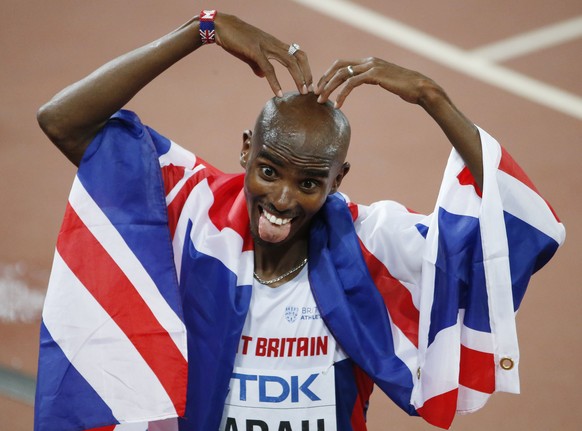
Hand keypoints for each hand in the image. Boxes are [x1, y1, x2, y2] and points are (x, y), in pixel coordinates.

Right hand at [215, 13, 312, 96]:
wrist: (221, 26)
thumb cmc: (235, 39)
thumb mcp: (250, 53)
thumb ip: (258, 65)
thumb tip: (262, 75)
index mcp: (275, 44)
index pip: (297, 54)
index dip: (305, 67)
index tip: (308, 82)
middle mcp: (274, 44)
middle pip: (299, 57)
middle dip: (307, 74)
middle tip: (311, 90)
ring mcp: (266, 47)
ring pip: (289, 62)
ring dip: (299, 78)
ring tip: (302, 92)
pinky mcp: (255, 51)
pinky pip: (269, 69)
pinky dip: (275, 83)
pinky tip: (279, 93)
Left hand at [315, 57, 436, 107]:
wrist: (420, 88)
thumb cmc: (405, 88)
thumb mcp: (385, 81)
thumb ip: (373, 79)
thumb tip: (363, 83)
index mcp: (369, 61)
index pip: (342, 63)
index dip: (329, 74)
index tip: (321, 87)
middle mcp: (369, 61)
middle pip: (338, 66)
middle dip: (324, 79)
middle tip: (315, 93)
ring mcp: (372, 66)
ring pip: (342, 74)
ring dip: (329, 88)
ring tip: (321, 100)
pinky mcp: (375, 75)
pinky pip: (352, 83)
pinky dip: (342, 94)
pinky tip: (337, 104)